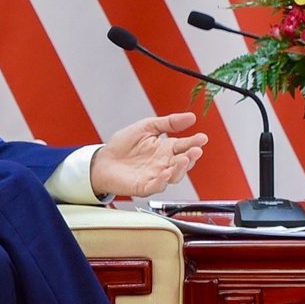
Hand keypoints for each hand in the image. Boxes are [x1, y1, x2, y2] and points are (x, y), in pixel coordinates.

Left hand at [91, 112, 208, 197]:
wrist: (102, 160)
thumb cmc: (122, 145)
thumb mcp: (147, 127)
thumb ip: (169, 123)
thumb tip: (191, 117)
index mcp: (166, 148)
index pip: (185, 145)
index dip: (195, 142)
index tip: (202, 138)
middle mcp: (164, 163)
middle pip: (183, 162)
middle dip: (192, 157)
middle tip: (196, 150)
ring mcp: (156, 175)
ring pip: (174, 176)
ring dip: (181, 169)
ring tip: (183, 159)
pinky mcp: (145, 186)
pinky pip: (157, 185)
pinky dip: (163, 180)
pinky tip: (165, 172)